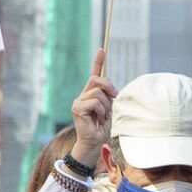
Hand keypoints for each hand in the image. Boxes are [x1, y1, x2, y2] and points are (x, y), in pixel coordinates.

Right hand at [69, 48, 116, 167]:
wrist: (95, 142)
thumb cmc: (103, 127)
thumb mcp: (110, 108)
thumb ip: (108, 96)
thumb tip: (110, 86)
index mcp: (91, 94)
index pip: (95, 75)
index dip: (98, 61)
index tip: (102, 49)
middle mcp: (82, 95)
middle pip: (96, 79)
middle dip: (108, 86)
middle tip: (114, 97)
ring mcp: (78, 101)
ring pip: (97, 92)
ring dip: (105, 104)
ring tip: (103, 115)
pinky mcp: (77, 108)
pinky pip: (94, 102)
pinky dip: (101, 110)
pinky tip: (98, 118)